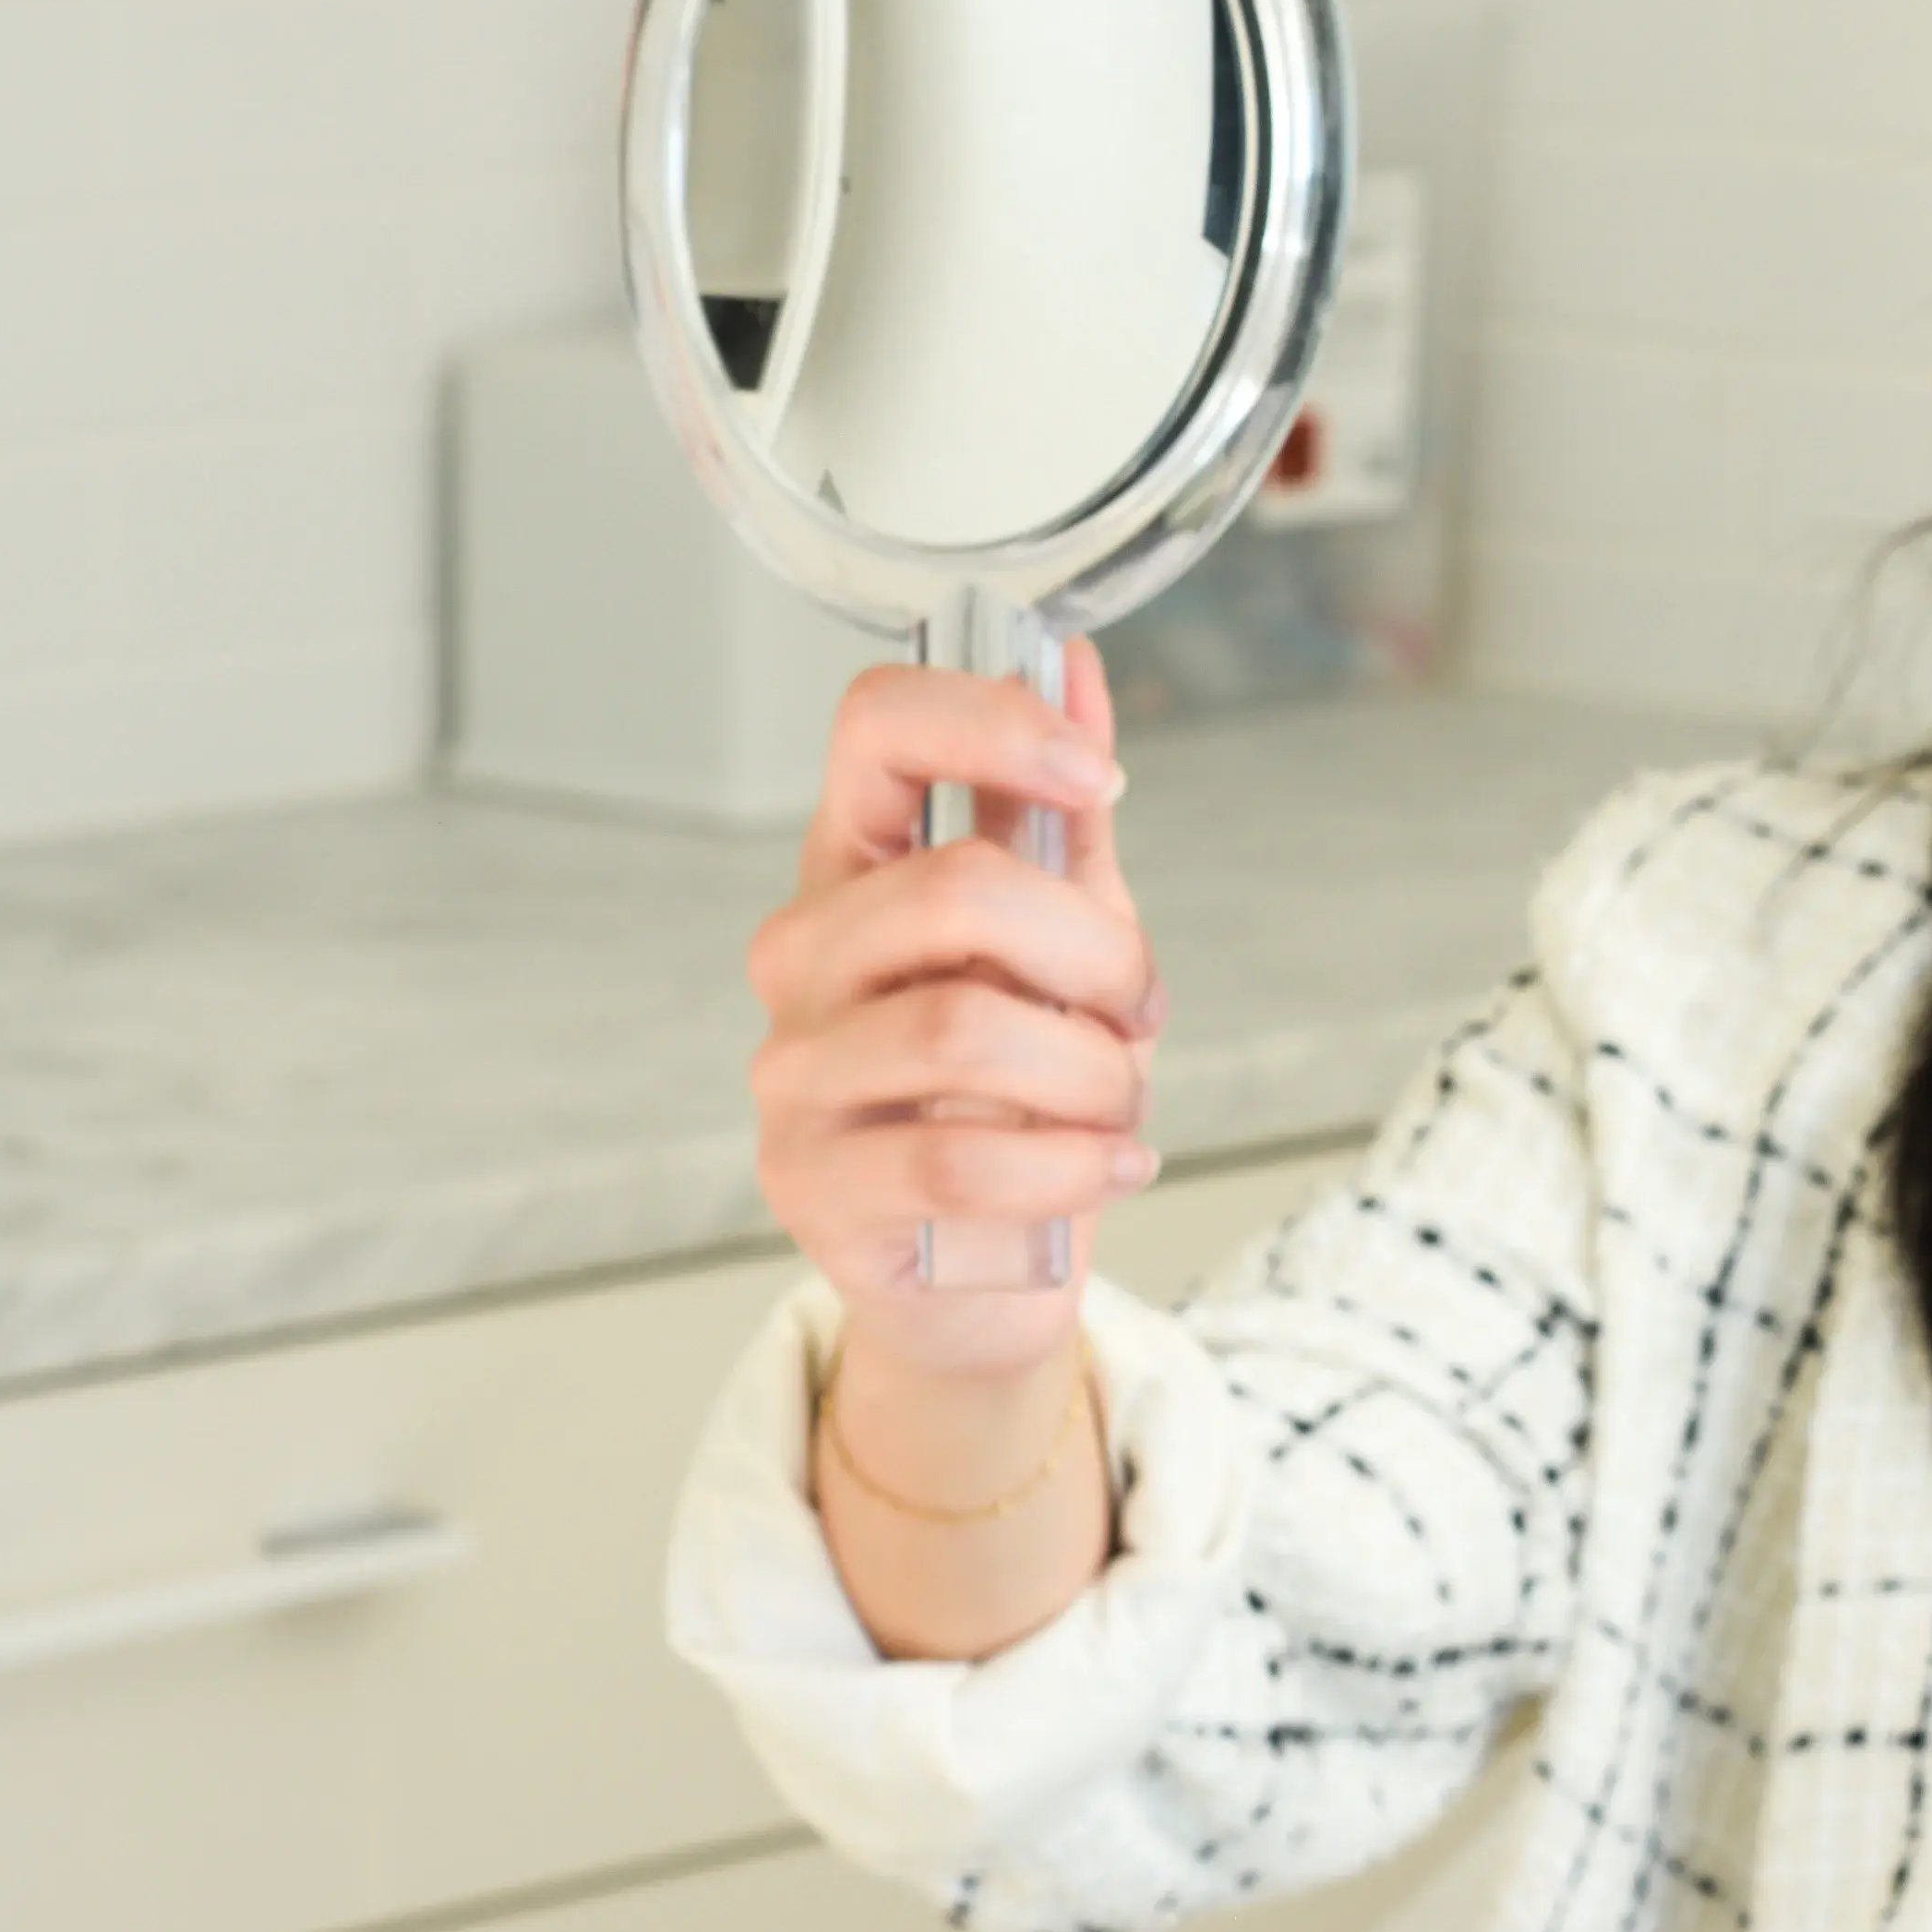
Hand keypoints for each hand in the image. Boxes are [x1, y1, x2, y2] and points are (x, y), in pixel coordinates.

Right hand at [742, 646, 1159, 1393]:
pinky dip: (1070, 1163)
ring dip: (1092, 1073)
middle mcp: (804, 954)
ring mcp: (792, 1069)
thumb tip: (1077, 662)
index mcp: (858, 866)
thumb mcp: (1066, 939)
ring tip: (1119, 1107)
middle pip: (952, 888)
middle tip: (1139, 1008)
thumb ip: (1065, 815)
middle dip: (1094, 952)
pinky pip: (958, 1156)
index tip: (1093, 778)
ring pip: (963, 1027)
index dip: (993, 724)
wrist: (989, 1268)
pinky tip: (1108, 1168)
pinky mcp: (810, 1182)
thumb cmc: (1025, 1085)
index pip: (874, 727)